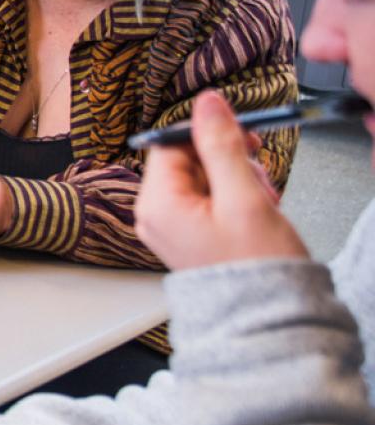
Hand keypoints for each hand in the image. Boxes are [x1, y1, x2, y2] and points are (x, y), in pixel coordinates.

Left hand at [135, 90, 307, 270]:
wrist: (270, 320)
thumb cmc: (256, 268)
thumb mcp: (243, 197)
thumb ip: (222, 146)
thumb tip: (207, 104)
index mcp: (156, 204)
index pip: (169, 144)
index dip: (205, 133)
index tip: (240, 134)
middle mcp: (154, 216)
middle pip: (186, 160)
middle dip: (227, 160)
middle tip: (257, 173)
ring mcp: (171, 228)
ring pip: (202, 178)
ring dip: (236, 179)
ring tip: (259, 202)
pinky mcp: (190, 236)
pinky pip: (208, 199)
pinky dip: (235, 197)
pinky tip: (254, 212)